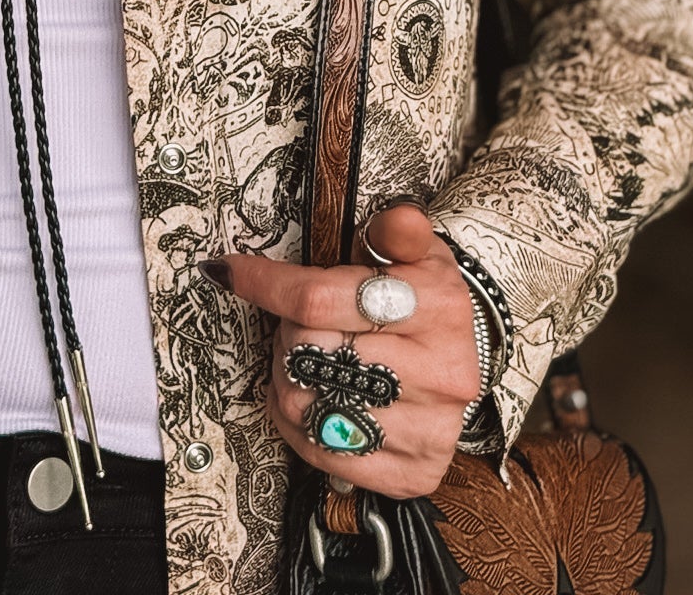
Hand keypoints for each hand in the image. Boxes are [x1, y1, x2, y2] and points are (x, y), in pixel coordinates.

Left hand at [200, 204, 480, 499]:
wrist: (462, 359)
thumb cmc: (424, 298)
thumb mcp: (419, 251)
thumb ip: (399, 229)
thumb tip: (397, 220)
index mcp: (437, 307)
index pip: (321, 298)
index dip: (265, 283)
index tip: (230, 271)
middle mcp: (441, 373)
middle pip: (309, 352)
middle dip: (287, 332)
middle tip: (299, 323)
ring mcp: (430, 429)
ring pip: (309, 406)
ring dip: (289, 380)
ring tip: (307, 361)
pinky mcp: (415, 472)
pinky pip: (323, 453)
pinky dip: (299, 428)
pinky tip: (314, 400)